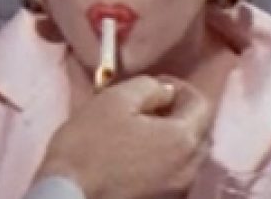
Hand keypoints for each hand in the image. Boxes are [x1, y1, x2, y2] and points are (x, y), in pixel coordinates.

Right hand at [34, 76, 213, 198]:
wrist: (69, 192)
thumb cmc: (89, 143)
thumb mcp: (114, 99)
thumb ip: (148, 87)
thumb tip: (165, 93)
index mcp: (182, 138)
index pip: (201, 104)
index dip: (180, 87)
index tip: (155, 83)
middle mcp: (190, 167)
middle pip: (199, 131)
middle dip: (180, 112)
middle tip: (151, 104)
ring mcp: (177, 188)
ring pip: (188, 155)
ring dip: (173, 136)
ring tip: (144, 129)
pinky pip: (175, 172)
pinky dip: (166, 157)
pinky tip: (139, 153)